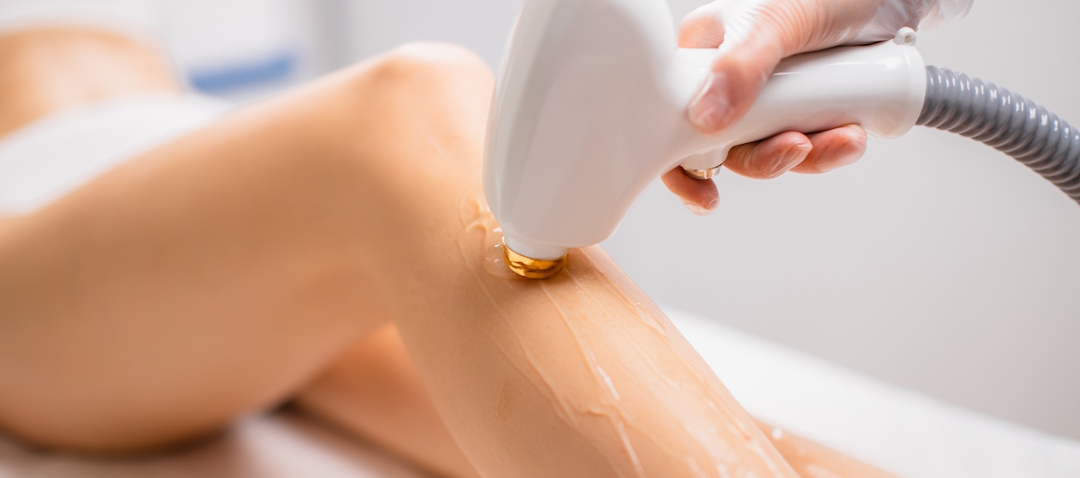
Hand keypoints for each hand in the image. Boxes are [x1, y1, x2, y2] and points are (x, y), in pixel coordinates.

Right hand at [664, 0, 878, 214]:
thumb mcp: (780, 18)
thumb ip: (741, 65)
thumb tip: (705, 118)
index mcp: (703, 54)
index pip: (673, 118)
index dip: (683, 162)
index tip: (704, 190)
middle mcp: (729, 80)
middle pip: (724, 148)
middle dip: (764, 157)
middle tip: (796, 146)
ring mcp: (768, 99)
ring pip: (769, 152)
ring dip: (809, 154)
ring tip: (843, 134)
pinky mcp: (804, 111)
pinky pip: (807, 149)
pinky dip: (830, 149)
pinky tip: (851, 131)